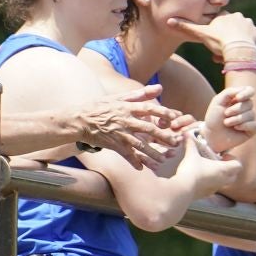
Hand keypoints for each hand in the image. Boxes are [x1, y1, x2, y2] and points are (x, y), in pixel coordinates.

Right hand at [73, 83, 190, 169]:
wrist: (78, 120)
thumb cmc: (98, 107)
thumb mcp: (118, 97)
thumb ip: (140, 94)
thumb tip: (159, 87)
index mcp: (127, 107)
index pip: (150, 109)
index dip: (164, 113)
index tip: (176, 118)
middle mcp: (125, 120)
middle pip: (149, 129)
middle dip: (164, 136)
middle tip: (176, 143)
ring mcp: (119, 133)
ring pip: (140, 144)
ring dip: (153, 153)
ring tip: (163, 160)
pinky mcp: (113, 144)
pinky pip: (126, 154)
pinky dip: (134, 162)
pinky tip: (141, 168)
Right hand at [167, 12, 255, 61]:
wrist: (238, 50)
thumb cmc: (219, 41)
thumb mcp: (200, 34)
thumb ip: (185, 27)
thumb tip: (168, 21)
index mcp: (224, 15)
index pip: (219, 21)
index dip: (215, 33)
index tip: (213, 41)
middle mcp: (238, 16)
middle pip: (229, 28)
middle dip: (225, 39)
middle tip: (221, 51)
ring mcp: (249, 23)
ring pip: (240, 33)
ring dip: (235, 41)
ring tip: (230, 52)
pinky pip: (251, 37)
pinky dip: (246, 43)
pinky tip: (240, 50)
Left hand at [200, 85, 255, 153]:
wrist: (212, 135)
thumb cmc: (214, 117)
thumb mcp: (218, 102)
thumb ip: (229, 92)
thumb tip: (242, 90)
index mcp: (238, 99)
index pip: (250, 91)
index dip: (246, 93)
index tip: (238, 98)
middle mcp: (246, 108)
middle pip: (249, 103)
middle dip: (236, 109)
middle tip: (225, 114)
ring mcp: (250, 118)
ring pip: (251, 114)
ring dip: (236, 119)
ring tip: (226, 123)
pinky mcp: (252, 129)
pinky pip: (254, 124)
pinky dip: (243, 126)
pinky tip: (235, 128)